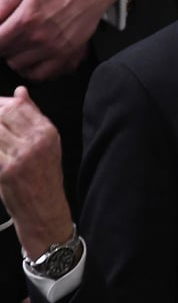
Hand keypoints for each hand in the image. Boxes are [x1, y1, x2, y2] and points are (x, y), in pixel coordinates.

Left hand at [0, 0, 117, 80]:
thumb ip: (2, 2)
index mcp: (26, 19)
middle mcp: (40, 38)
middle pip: (5, 55)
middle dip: (4, 46)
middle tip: (10, 35)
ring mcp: (55, 50)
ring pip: (20, 67)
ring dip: (15, 58)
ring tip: (20, 45)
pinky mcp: (67, 56)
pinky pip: (41, 75)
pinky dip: (32, 70)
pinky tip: (32, 58)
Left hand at [0, 87, 70, 259]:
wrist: (44, 209)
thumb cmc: (43, 178)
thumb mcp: (47, 143)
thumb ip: (32, 116)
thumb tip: (20, 93)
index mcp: (47, 132)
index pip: (17, 105)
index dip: (0, 104)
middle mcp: (36, 142)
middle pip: (2, 115)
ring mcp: (20, 156)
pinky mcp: (5, 170)